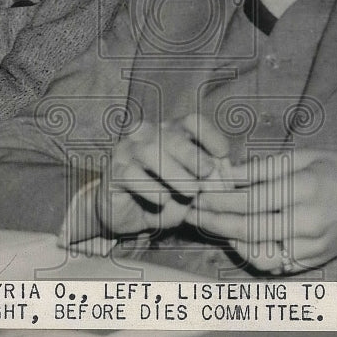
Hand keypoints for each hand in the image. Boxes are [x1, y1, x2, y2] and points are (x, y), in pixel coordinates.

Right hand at [95, 113, 230, 237]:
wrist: (125, 215)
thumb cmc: (163, 196)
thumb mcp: (189, 191)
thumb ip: (203, 182)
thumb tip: (218, 177)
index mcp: (170, 132)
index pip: (191, 121)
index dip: (210, 134)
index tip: (223, 153)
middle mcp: (147, 135)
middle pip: (172, 136)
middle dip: (192, 155)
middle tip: (206, 172)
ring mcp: (128, 151)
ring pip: (151, 152)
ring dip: (175, 172)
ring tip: (191, 191)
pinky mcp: (113, 172)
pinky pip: (132, 175)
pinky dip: (151, 188)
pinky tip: (163, 200)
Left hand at [191, 149, 336, 274]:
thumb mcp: (303, 157)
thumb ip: (263, 169)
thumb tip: (225, 173)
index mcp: (304, 189)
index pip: (249, 199)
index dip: (218, 198)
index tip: (197, 192)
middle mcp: (307, 222)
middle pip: (247, 227)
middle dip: (214, 220)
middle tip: (191, 212)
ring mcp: (312, 246)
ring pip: (257, 251)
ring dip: (229, 239)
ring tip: (211, 224)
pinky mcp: (314, 260)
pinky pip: (274, 263)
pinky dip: (252, 253)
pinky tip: (238, 238)